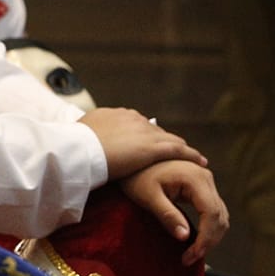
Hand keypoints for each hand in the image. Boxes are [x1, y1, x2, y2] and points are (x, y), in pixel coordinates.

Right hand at [78, 107, 206, 180]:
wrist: (81, 151)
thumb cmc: (74, 146)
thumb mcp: (78, 134)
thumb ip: (85, 134)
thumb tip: (79, 138)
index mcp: (114, 115)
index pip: (134, 124)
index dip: (141, 135)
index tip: (144, 143)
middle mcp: (132, 119)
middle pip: (153, 130)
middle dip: (160, 140)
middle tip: (168, 151)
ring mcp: (144, 132)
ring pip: (168, 139)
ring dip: (179, 148)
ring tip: (190, 156)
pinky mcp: (154, 147)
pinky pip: (179, 150)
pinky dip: (191, 155)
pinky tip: (201, 161)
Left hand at [116, 160, 228, 265]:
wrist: (130, 159)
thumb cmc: (136, 177)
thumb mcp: (148, 197)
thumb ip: (167, 215)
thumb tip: (185, 237)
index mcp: (195, 178)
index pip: (211, 214)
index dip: (205, 238)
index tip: (191, 256)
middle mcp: (206, 177)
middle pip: (219, 216)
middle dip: (208, 241)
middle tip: (189, 259)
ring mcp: (205, 181)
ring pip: (219, 215)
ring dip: (210, 236)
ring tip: (191, 254)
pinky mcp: (201, 186)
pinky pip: (212, 211)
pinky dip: (208, 228)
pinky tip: (195, 242)